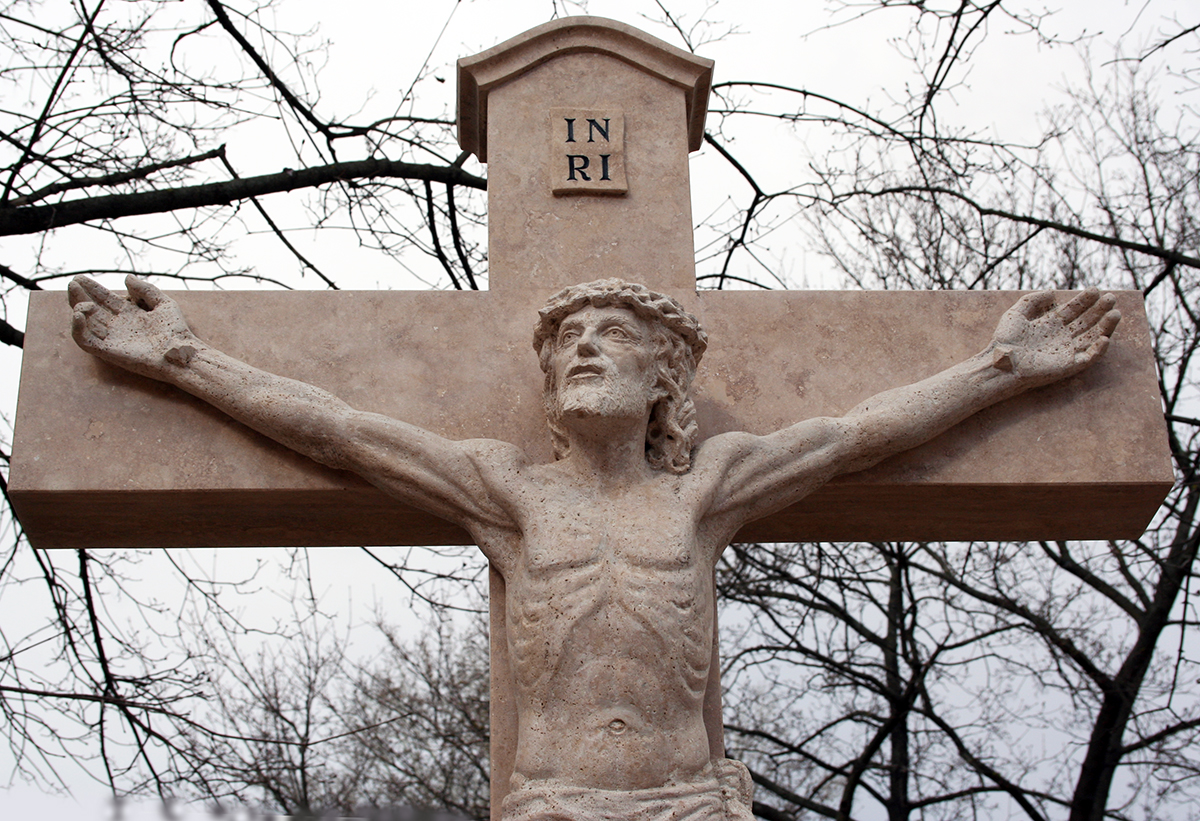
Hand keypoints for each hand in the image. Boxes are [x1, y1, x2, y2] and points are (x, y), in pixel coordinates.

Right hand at [69, 275, 198, 377]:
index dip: (92, 288)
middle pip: (91, 309)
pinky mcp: (109, 352)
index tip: (80, 278)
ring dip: (78, 309)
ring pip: (85, 323)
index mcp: (129, 314)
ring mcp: (112, 339)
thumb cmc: (177, 331)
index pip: (104, 299)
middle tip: (73, 283)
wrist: (181, 352)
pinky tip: (80, 313)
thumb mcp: (163, 303)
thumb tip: (126, 278)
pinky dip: (77, 328)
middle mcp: (118, 326)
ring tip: (83, 301)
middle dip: (79, 295)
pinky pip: (85, 341)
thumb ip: (146, 290)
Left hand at [988, 288, 1120, 386]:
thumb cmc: (1005, 340)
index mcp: (1050, 325)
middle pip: (1087, 321)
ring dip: (1105, 326)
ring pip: (1092, 337)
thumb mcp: (1016, 314)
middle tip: (1110, 298)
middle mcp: (1061, 337)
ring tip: (1115, 313)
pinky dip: (1098, 350)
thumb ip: (1032, 300)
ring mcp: (1066, 351)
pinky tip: (1104, 338)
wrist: (1000, 361)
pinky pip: (1088, 358)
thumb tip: (1053, 292)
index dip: (1084, 300)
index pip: (1073, 310)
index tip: (1095, 290)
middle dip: (1099, 310)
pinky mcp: (1068, 366)